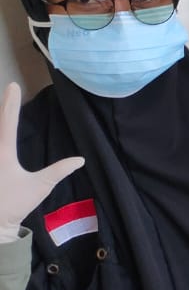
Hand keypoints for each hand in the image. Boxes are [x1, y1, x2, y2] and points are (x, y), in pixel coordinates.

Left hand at [0, 83, 83, 242]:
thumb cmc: (14, 203)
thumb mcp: (40, 186)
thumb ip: (59, 170)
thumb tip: (80, 160)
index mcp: (3, 153)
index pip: (8, 122)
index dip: (11, 103)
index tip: (14, 86)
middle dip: (2, 110)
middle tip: (7, 94)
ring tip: (4, 114)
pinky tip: (2, 143)